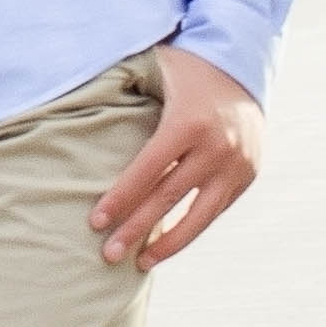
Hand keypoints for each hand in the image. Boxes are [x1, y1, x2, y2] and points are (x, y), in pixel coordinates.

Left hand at [97, 46, 261, 268]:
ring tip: (140, 263)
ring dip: (168, 243)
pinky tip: (169, 243)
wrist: (244, 63)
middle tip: (109, 255)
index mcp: (187, 122)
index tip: (96, 222)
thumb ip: (125, 89)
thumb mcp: (155, 70)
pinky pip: (215, 209)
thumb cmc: (186, 67)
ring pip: (198, 216)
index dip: (120, 198)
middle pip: (167, 198)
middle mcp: (215, 147)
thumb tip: (77, 103)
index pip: (146, 171)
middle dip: (136, 229)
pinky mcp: (248, 174)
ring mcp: (236, 164)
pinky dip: (191, 227)